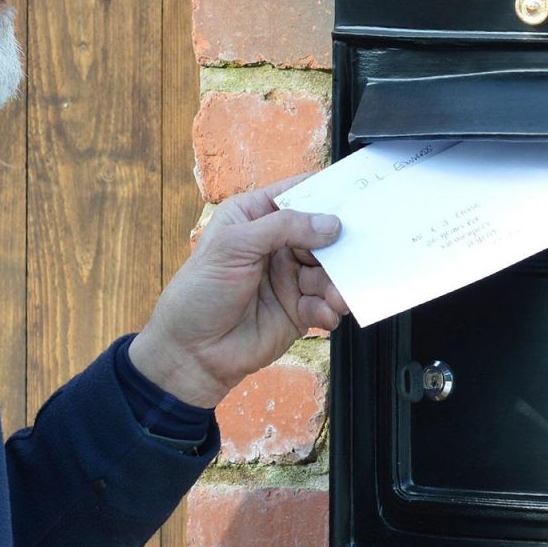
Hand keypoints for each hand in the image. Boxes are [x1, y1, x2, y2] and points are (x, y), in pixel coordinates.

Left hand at [127, 178, 348, 407]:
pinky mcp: (299, 310)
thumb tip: (329, 223)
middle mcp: (276, 244)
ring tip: (337, 296)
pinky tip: (324, 314)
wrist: (192, 353)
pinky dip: (330, 308)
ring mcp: (289, 278)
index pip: (298, 194)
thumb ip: (283, 227)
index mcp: (255, 217)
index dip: (326, 193)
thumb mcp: (234, 246)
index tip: (354, 198)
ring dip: (337, 283)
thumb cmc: (199, 293)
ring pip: (329, 271)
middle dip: (339, 245)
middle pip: (322, 234)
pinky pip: (326, 303)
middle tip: (354, 253)